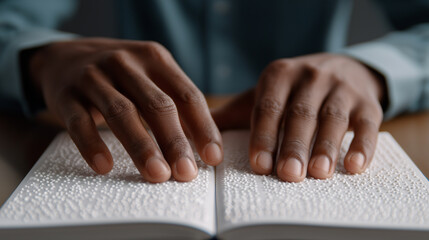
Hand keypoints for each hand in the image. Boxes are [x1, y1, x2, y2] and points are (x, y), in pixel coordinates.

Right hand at [27, 38, 222, 182]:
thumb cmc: (120, 75)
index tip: (213, 158)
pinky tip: (104, 166)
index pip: (187, 95)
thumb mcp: (150, 75)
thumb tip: (205, 144)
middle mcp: (126, 63)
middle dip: (174, 142)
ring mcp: (94, 76)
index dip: (203, 127)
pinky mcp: (66, 94)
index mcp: (156, 59)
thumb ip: (175, 102)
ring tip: (156, 175)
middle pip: (157, 105)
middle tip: (186, 174)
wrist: (65, 57)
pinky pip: (79, 122)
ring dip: (141, 146)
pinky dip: (92, 144)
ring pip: (121, 113)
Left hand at [212, 53, 384, 181]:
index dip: (263, 136)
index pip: (268, 107)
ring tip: (318, 173)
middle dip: (293, 145)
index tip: (259, 165)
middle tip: (287, 175)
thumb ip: (234, 113)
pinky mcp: (368, 103)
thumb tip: (190, 132)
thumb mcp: (265, 94)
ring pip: (332, 119)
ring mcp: (341, 88)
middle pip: (300, 115)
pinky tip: (354, 166)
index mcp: (279, 75)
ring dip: (326, 147)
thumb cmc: (293, 91)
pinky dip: (362, 145)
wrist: (341, 68)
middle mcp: (310, 77)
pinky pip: (368, 125)